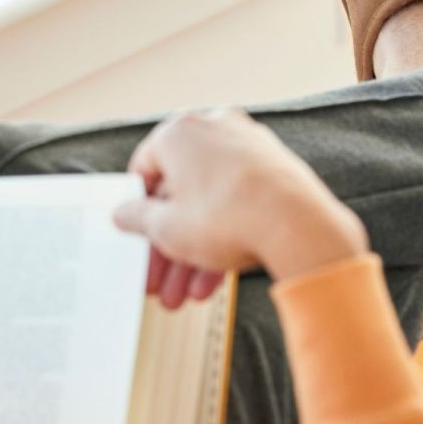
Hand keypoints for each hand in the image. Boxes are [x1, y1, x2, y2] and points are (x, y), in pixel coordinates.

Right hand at [113, 109, 366, 308]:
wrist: (297, 223)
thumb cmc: (227, 216)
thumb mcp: (165, 227)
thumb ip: (136, 218)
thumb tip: (124, 212)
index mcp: (180, 132)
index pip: (145, 168)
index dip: (137, 208)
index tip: (137, 234)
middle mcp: (215, 129)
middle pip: (180, 193)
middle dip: (168, 245)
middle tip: (160, 281)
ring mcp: (248, 147)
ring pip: (210, 203)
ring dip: (194, 252)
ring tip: (186, 293)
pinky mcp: (274, 168)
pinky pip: (239, 202)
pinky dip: (225, 236)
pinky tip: (214, 279)